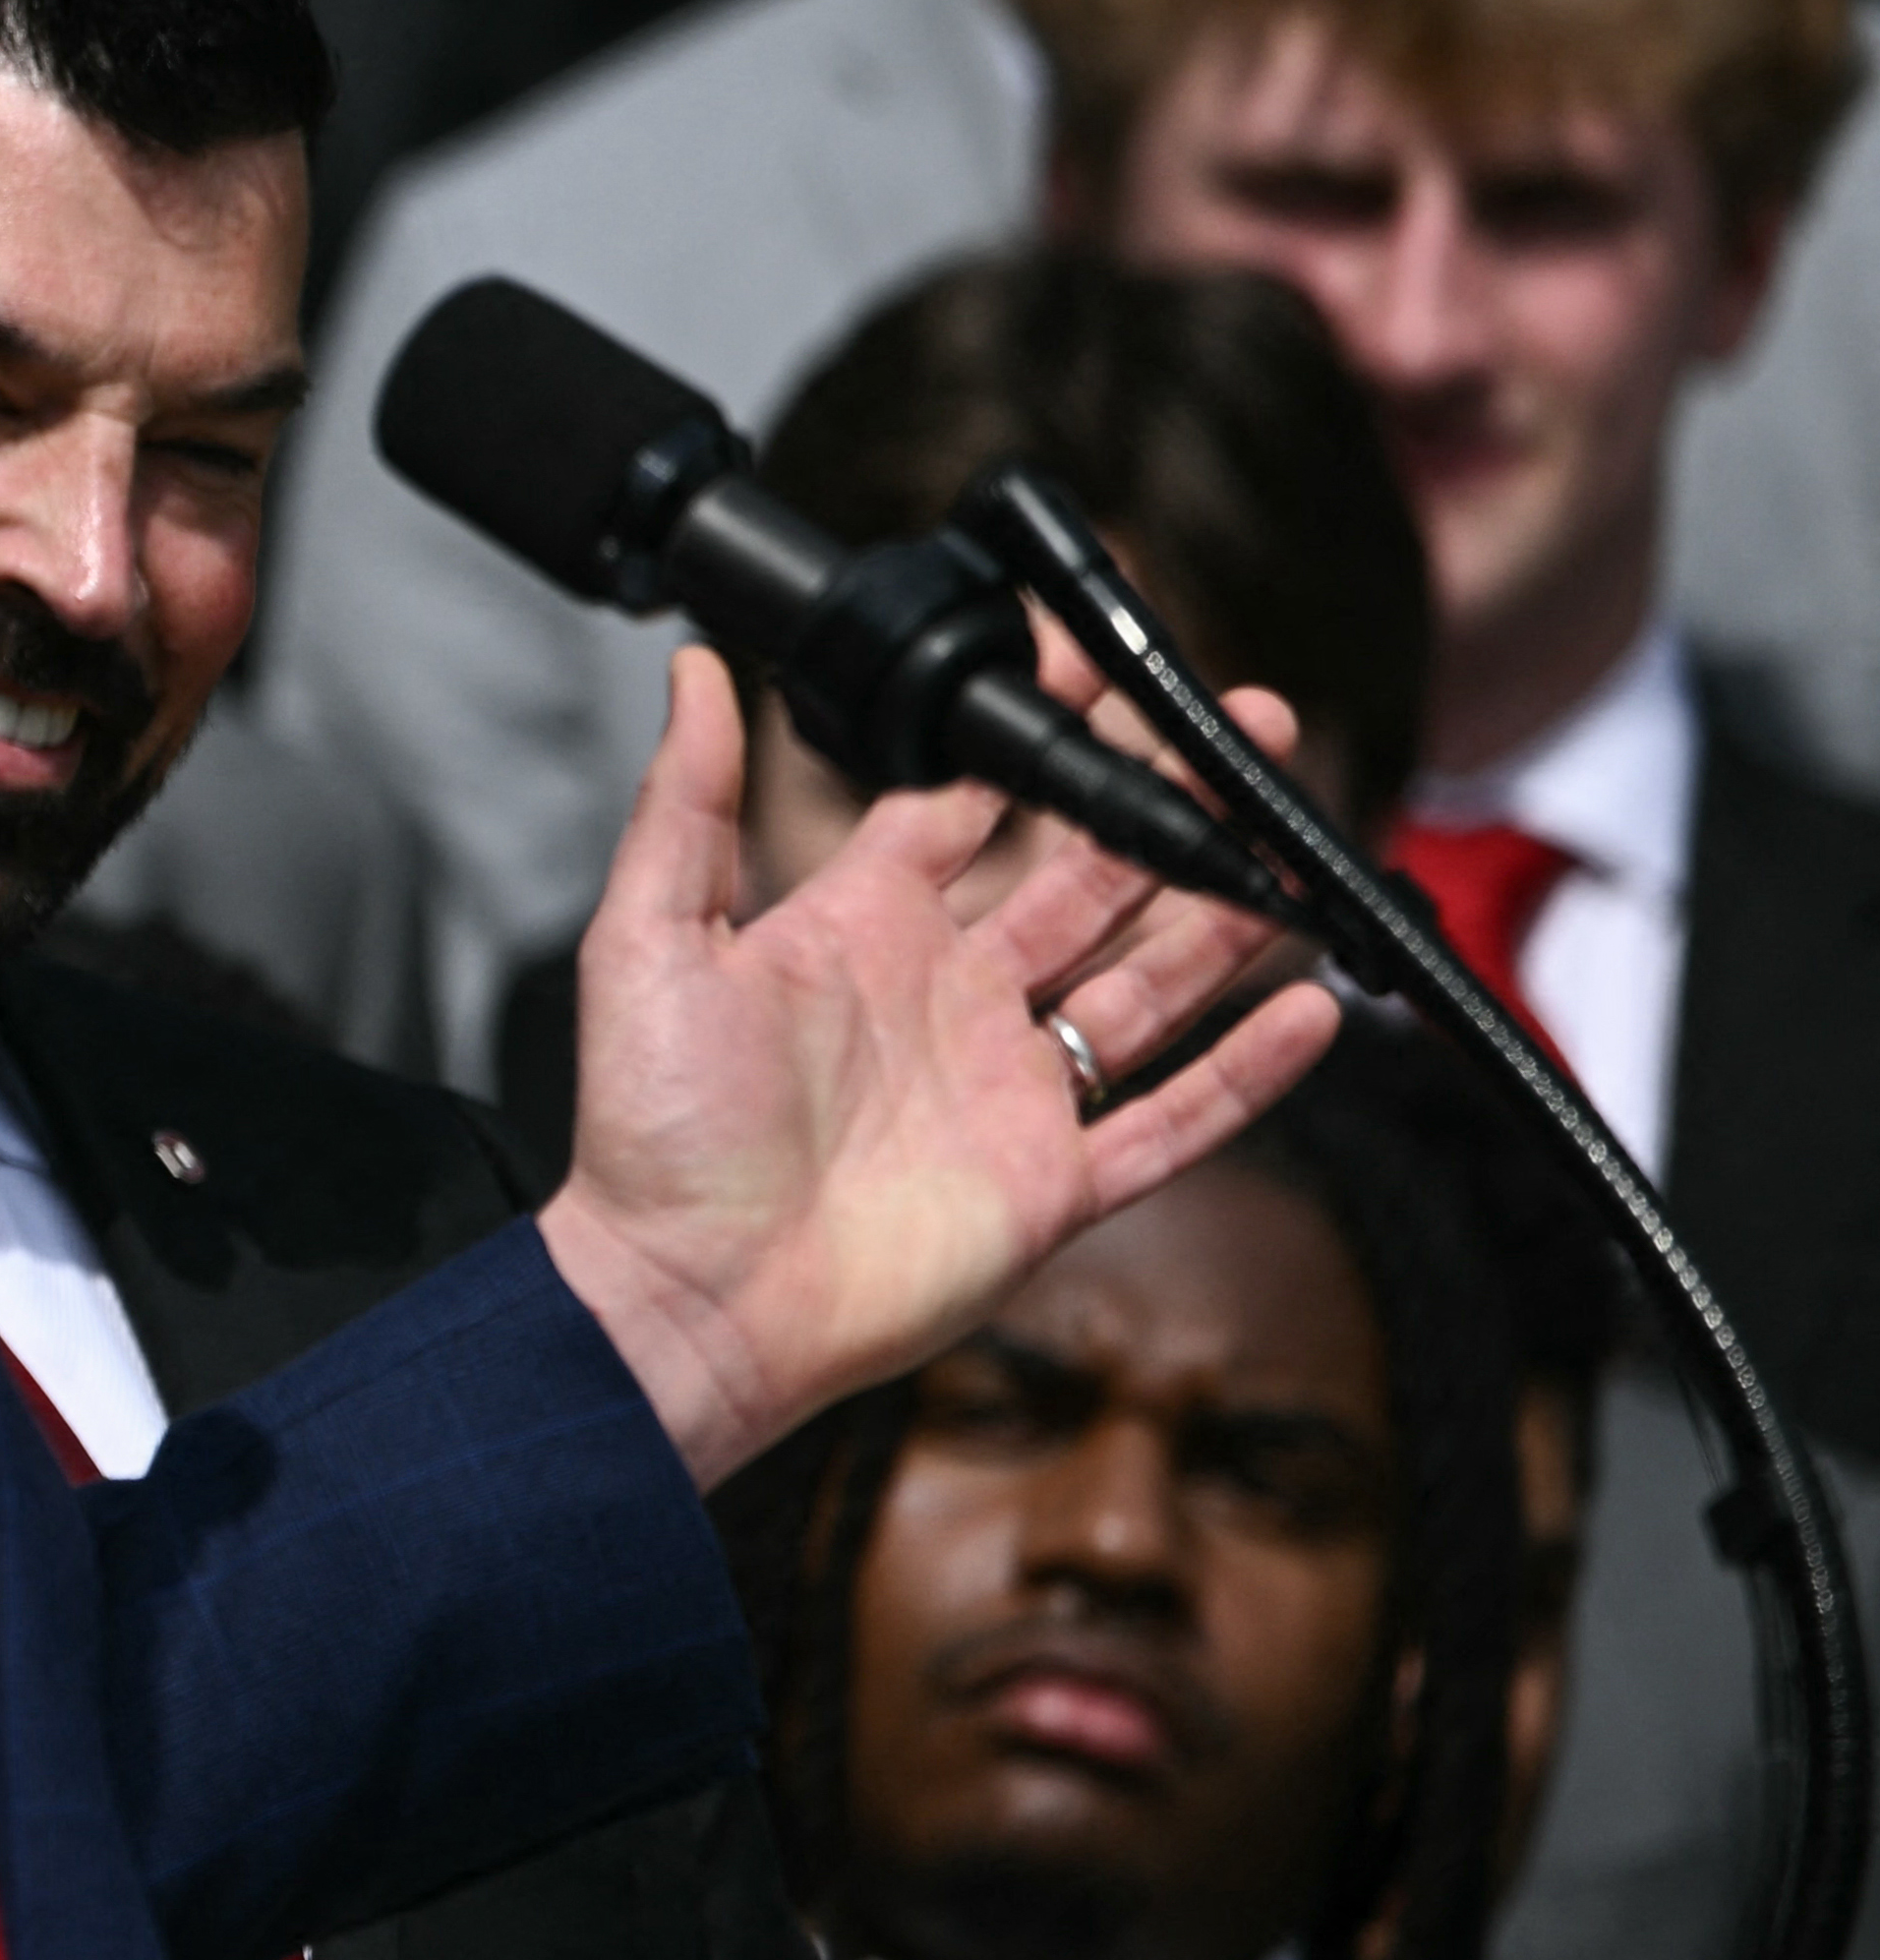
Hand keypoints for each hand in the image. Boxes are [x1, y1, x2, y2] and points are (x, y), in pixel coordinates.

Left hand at [537, 645, 1337, 1487]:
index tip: (1092, 665)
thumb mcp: (649, 937)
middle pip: (1088, 880)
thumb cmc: (654, 1129)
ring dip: (1226, 918)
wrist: (688, 1295)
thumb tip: (694, 669)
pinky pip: (1171, 1121)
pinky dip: (1245, 1073)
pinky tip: (1309, 1011)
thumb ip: (687, 802)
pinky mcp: (1050, 1182)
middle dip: (1166, 806)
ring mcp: (1009, 1089)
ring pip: (1150, 985)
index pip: (969, 807)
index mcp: (861, 927)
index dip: (1032, 740)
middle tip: (1242, 735)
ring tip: (1299, 848)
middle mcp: (949, 997)